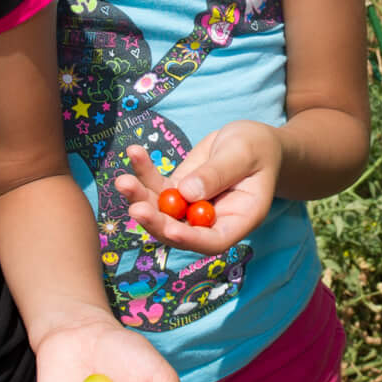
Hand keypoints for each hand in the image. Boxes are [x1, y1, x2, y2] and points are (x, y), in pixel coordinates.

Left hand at [114, 124, 280, 251]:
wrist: (251, 140)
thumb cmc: (258, 147)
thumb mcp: (242, 154)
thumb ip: (218, 173)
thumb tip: (187, 192)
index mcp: (240, 219)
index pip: (213, 240)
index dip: (190, 240)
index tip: (170, 229)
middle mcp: (212, 220)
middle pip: (179, 231)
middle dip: (155, 221)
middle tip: (135, 208)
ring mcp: (192, 207)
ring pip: (162, 211)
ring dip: (141, 198)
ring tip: (123, 181)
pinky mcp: (178, 190)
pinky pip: (157, 186)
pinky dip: (144, 172)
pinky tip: (134, 153)